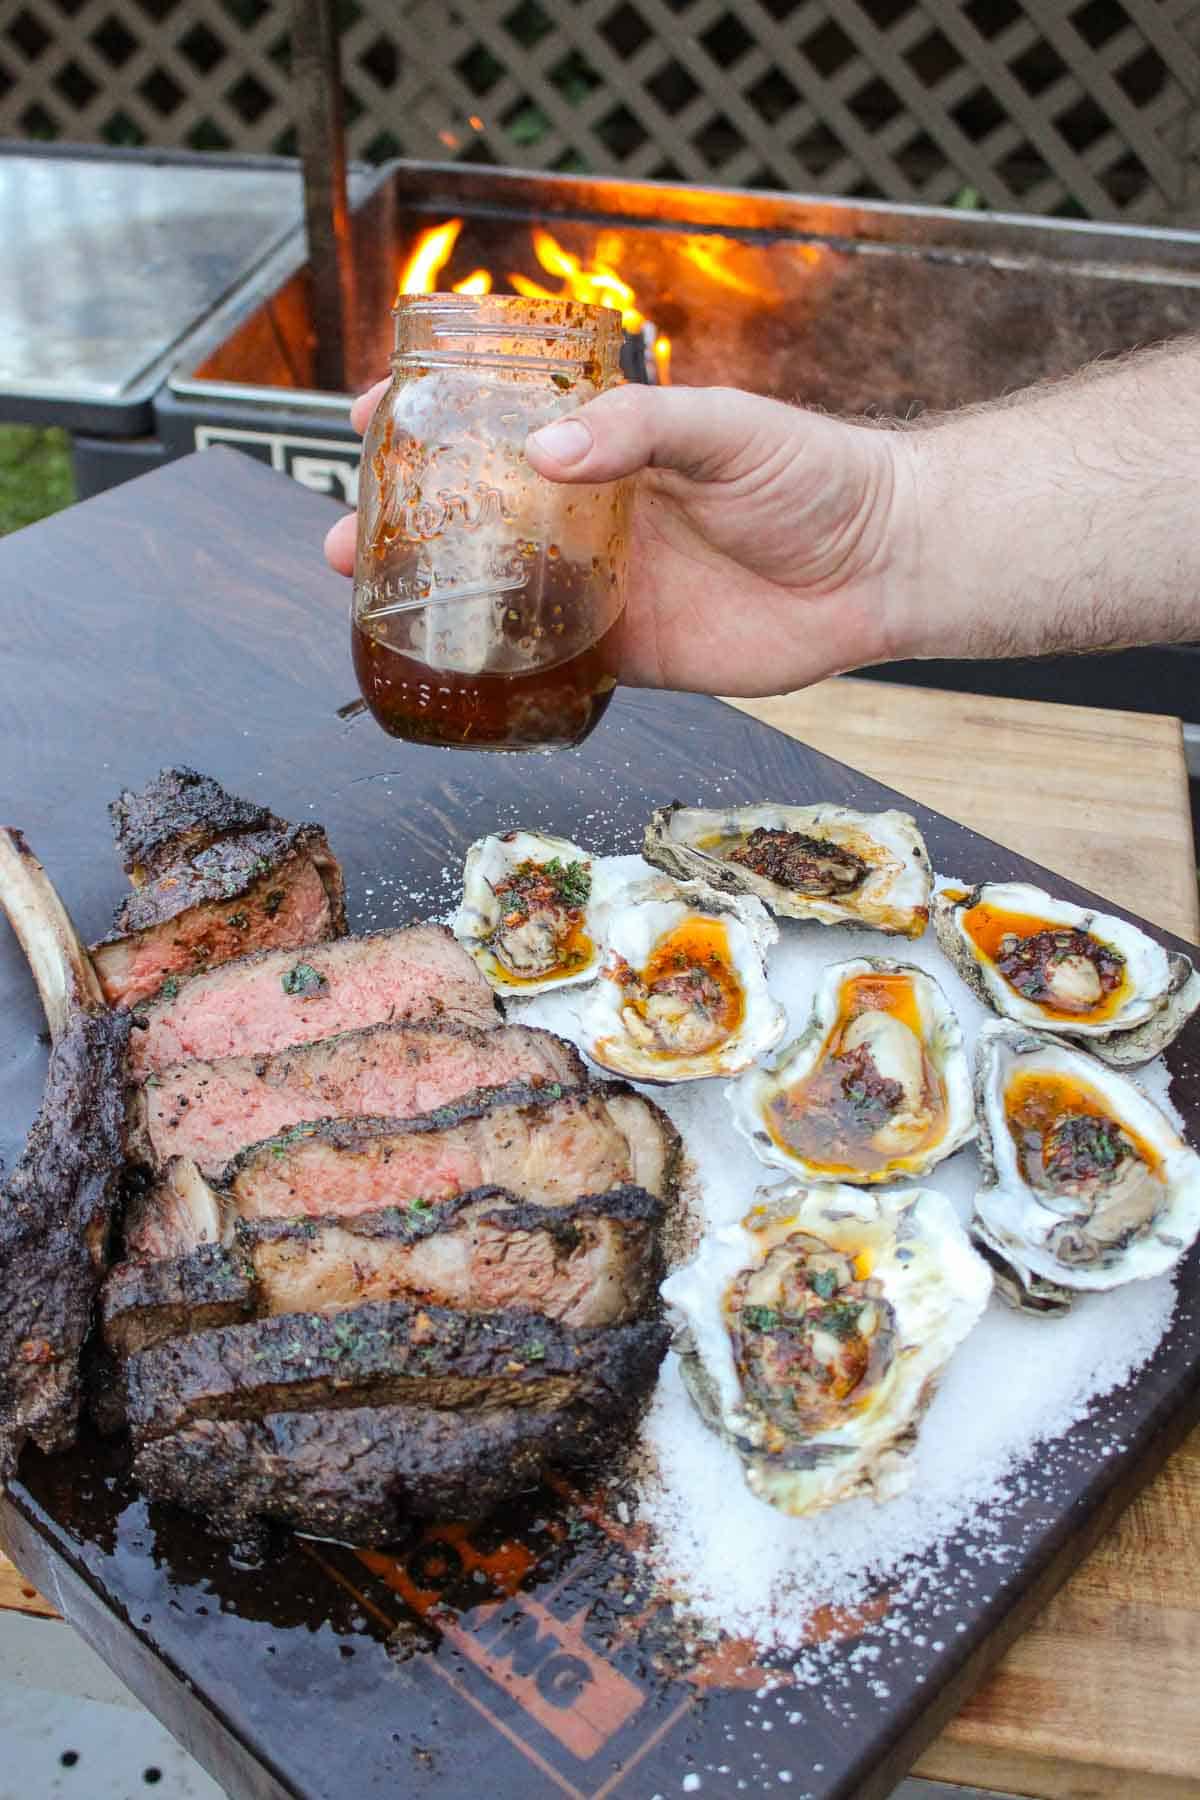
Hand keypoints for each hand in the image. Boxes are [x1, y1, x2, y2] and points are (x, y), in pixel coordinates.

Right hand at [324, 381, 917, 696]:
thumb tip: (548, 452)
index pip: (502, 423)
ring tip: (370, 600)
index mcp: (610, 447)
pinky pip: (554, 664)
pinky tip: (451, 673)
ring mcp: (609, 586)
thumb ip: (640, 429)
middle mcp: (596, 515)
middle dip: (408, 523)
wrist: (880, 566)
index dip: (433, 417)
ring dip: (437, 599)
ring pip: (503, 593)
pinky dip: (504, 670)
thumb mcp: (726, 426)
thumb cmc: (814, 475)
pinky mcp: (633, 653)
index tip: (368, 415)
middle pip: (481, 516)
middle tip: (347, 534)